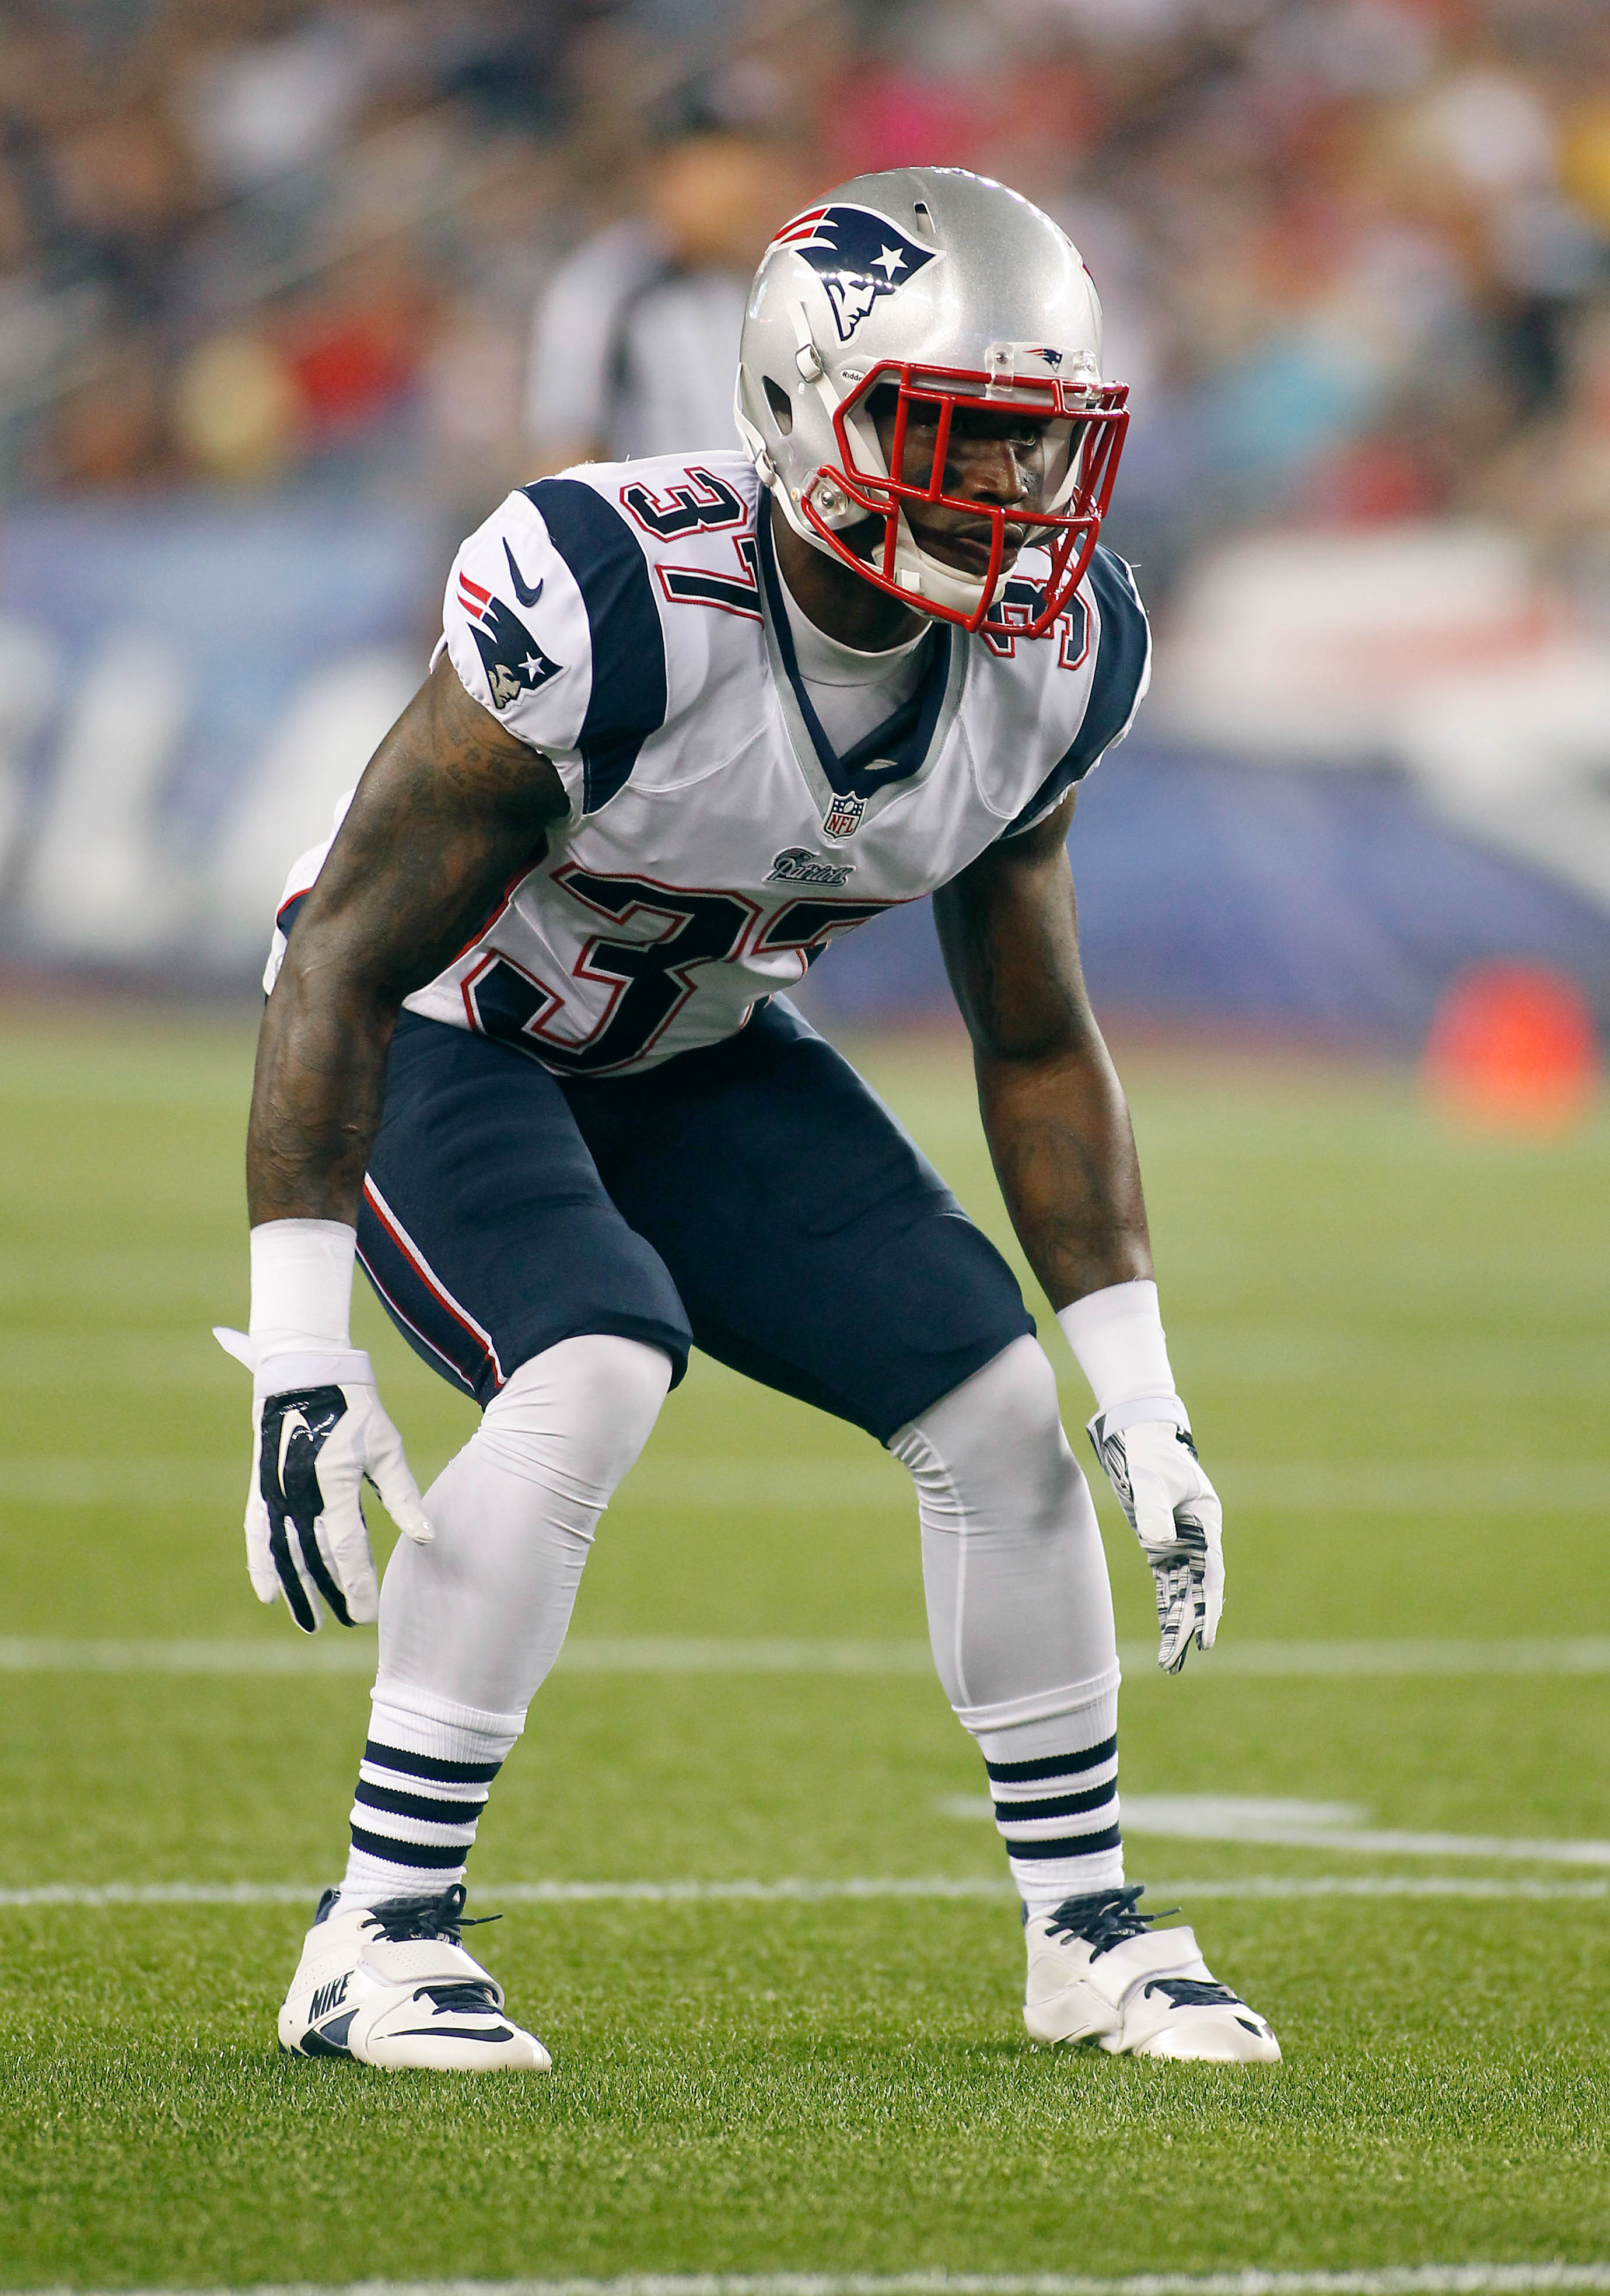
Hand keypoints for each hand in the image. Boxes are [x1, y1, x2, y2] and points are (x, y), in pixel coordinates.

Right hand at [214, 1329, 431, 1632]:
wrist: (303, 1371)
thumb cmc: (354, 1407)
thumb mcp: (386, 1447)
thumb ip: (402, 1496)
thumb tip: (426, 1537)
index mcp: (333, 1483)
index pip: (347, 1547)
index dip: (357, 1584)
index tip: (367, 1615)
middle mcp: (298, 1493)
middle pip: (313, 1557)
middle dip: (330, 1593)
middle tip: (345, 1625)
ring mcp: (275, 1491)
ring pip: (283, 1552)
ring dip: (295, 1588)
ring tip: (308, 1622)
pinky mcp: (261, 1487)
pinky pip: (258, 1534)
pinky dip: (261, 1564)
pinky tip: (268, 1593)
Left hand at [1086, 1402, 1222, 1672]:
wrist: (1137, 1434)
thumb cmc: (1149, 1452)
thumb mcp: (1151, 1480)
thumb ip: (1154, 1511)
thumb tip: (1157, 1544)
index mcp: (1205, 1522)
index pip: (1210, 1574)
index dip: (1208, 1607)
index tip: (1204, 1637)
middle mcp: (1197, 1537)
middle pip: (1198, 1590)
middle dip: (1192, 1625)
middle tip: (1182, 1660)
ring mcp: (1180, 1542)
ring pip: (1183, 1592)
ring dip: (1179, 1624)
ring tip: (1173, 1662)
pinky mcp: (1161, 1544)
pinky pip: (1167, 1583)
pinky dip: (1167, 1607)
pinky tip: (1169, 1633)